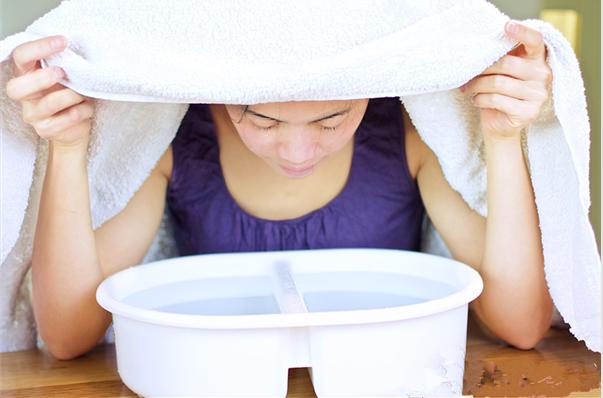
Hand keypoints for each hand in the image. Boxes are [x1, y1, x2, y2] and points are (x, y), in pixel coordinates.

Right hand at [6, 35, 94, 149]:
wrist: (75, 126)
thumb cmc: (69, 94)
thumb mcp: (66, 76)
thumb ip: (65, 64)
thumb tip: (78, 48)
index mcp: (26, 75)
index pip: (20, 56)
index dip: (39, 47)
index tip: (63, 41)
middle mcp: (25, 96)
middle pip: (17, 87)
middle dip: (41, 78)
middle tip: (62, 72)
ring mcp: (33, 115)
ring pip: (49, 103)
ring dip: (72, 95)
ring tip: (84, 93)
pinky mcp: (46, 130)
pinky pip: (67, 118)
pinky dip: (83, 111)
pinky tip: (88, 108)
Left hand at [459, 20, 552, 139]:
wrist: (501, 125)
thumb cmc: (499, 94)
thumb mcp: (500, 73)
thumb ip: (500, 59)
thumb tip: (476, 50)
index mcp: (537, 60)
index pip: (535, 41)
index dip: (522, 32)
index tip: (506, 26)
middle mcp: (543, 75)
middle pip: (507, 64)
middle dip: (482, 70)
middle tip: (467, 76)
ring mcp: (538, 95)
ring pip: (499, 83)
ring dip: (476, 86)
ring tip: (468, 89)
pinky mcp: (529, 112)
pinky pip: (497, 100)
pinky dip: (480, 99)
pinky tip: (476, 100)